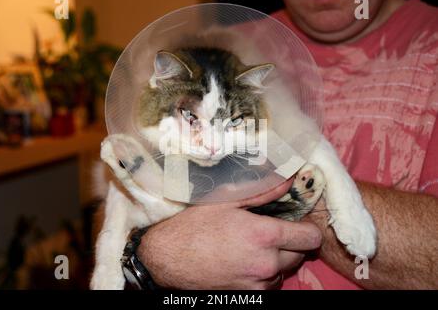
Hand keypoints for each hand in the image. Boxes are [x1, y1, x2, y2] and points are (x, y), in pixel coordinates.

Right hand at [138, 178, 322, 288]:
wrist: (166, 259)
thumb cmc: (193, 226)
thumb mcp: (226, 201)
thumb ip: (263, 191)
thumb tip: (288, 179)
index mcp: (263, 236)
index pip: (310, 237)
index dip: (307, 227)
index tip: (296, 222)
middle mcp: (266, 264)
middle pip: (300, 254)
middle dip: (291, 242)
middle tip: (270, 232)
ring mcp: (258, 284)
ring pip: (284, 270)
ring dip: (277, 260)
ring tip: (253, 247)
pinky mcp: (249, 297)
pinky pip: (269, 285)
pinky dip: (264, 274)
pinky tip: (244, 261)